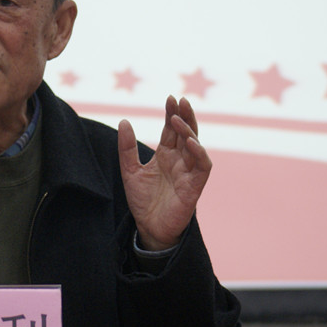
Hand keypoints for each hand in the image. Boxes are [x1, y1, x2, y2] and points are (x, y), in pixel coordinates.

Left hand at [118, 96, 210, 249]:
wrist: (148, 228)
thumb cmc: (142, 201)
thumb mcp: (129, 171)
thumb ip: (126, 148)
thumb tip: (124, 121)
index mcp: (166, 155)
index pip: (171, 130)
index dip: (172, 113)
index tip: (170, 98)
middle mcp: (179, 161)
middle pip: (186, 132)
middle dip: (185, 116)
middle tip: (180, 100)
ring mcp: (188, 172)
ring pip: (195, 146)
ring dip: (189, 131)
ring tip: (179, 118)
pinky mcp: (194, 186)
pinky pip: (202, 166)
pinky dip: (199, 153)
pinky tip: (190, 142)